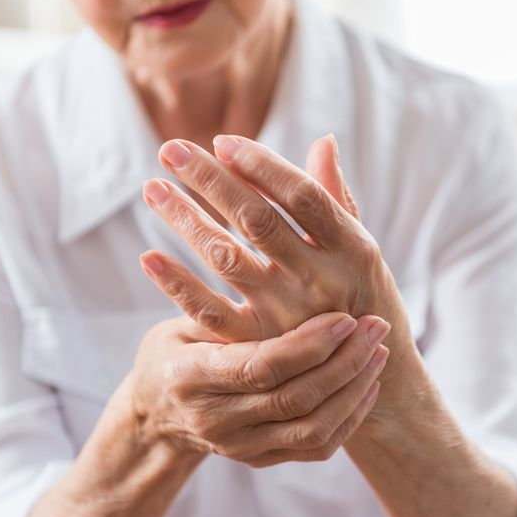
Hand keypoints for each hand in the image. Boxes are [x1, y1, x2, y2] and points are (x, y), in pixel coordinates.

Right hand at [127, 310, 388, 466]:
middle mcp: (216, 421)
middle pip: (295, 399)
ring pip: (313, 428)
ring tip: (379, 352)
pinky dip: (349, 417)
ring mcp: (241, 447)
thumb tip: (262, 256)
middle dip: (345, 362)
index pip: (262, 366)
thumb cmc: (173, 353)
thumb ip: (223, 306)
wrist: (156, 416)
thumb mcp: (180, 324)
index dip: (309, 344)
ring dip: (354, 390)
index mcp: (192, 378)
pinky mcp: (262, 460)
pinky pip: (317, 447)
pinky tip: (368, 384)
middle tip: (375, 326)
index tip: (346, 317)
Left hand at [139, 135, 418, 400]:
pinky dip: (177, 286)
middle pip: (258, 220)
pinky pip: (211, 313)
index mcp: (352, 249)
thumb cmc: (363, 299)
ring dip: (185, 220)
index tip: (223, 142)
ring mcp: (288, 316)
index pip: (303, 197)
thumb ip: (337, 199)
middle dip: (211, 180)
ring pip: (227, 258)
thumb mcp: (361, 251)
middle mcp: (321, 281)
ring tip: (153, 189)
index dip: (262, 166)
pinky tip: (149, 257)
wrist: (368, 375)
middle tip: (170, 149)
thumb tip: (324, 141)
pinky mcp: (259, 346)